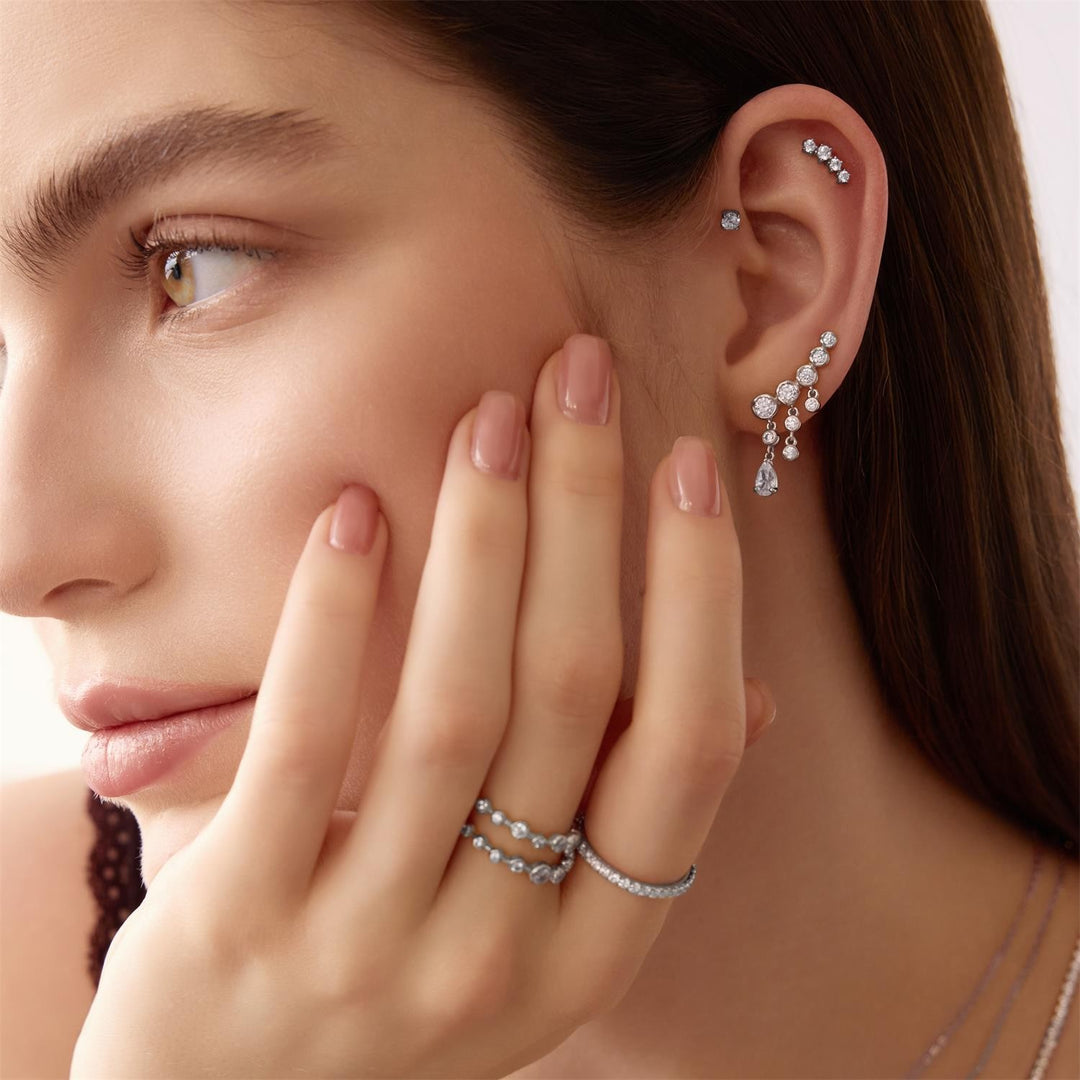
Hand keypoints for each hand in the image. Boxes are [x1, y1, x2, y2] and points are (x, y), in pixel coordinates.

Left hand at [70, 333, 772, 1079]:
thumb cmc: (406, 991)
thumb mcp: (541, 945)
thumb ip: (630, 829)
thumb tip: (745, 696)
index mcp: (591, 950)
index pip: (684, 757)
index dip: (698, 596)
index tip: (689, 465)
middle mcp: (501, 954)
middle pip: (570, 696)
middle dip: (585, 513)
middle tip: (577, 378)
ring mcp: (371, 946)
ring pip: (453, 707)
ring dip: (479, 537)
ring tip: (486, 416)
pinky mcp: (244, 921)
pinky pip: (305, 743)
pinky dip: (337, 616)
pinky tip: (354, 513)